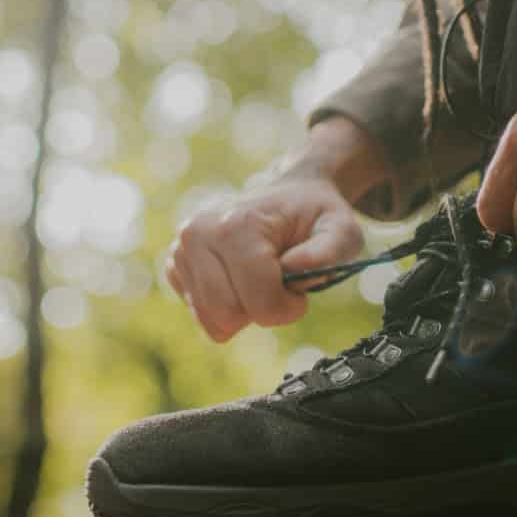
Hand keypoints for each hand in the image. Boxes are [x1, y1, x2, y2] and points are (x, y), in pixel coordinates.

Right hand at [166, 175, 362, 342]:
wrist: (286, 195)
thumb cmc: (313, 217)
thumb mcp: (341, 229)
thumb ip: (330, 251)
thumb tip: (294, 271)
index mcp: (237, 224)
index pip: (258, 301)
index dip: (288, 307)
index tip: (299, 290)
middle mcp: (198, 233)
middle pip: (228, 315)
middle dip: (262, 310)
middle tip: (279, 285)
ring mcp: (180, 249)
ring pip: (211, 320)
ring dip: (244, 310)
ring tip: (259, 280)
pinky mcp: (174, 265)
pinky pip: (200, 315)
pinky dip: (225, 307)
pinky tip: (239, 280)